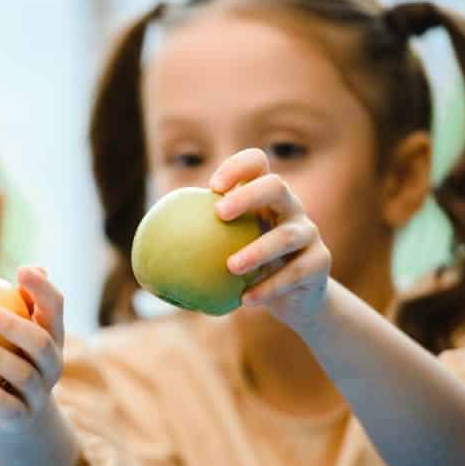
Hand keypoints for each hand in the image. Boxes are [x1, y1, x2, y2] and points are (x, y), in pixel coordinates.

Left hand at [0, 266, 65, 439]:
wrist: (20, 417)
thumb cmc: (14, 359)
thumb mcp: (18, 333)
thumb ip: (19, 304)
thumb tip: (29, 267)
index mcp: (52, 336)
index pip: (56, 307)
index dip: (43, 289)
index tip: (21, 270)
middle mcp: (52, 363)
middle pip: (39, 342)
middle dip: (11, 324)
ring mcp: (39, 391)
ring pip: (23, 374)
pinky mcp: (22, 417)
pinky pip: (9, 406)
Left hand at [210, 148, 331, 324]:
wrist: (295, 298)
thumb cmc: (250, 270)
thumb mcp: (224, 253)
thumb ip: (195, 247)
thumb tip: (144, 261)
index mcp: (266, 197)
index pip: (258, 164)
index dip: (237, 167)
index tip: (213, 187)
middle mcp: (290, 208)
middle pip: (276, 186)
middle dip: (248, 195)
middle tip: (219, 214)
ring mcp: (308, 233)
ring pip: (286, 236)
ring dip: (257, 251)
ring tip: (231, 267)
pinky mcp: (319, 262)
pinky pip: (295, 273)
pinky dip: (269, 288)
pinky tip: (245, 301)